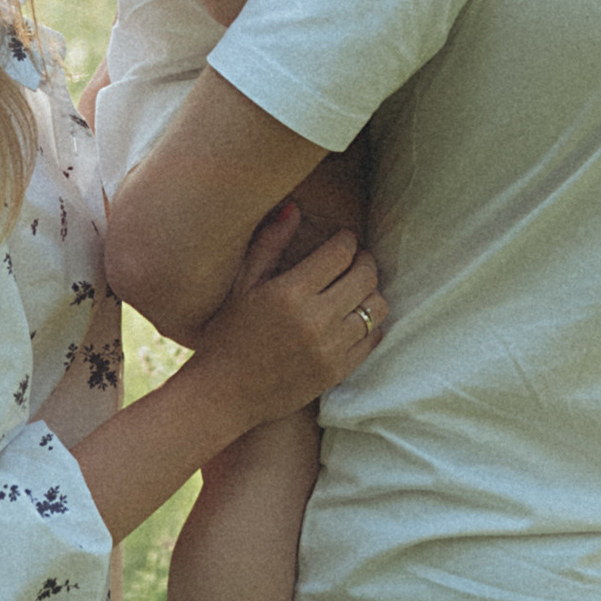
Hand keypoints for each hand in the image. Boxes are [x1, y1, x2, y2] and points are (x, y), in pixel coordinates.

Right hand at [189, 203, 382, 422]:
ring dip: (370, 292)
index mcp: (289, 292)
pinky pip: (373, 339)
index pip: (341, 252)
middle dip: (364, 260)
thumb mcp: (243, 284)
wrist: (225, 392)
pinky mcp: (337, 371)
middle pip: (365, 275)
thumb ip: (270, 243)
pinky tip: (355, 317)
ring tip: (356, 288)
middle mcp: (315, 320)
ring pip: (375, 307)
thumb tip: (293, 208)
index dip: (347, 240)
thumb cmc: (228, 332)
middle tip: (355, 259)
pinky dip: (371, 323)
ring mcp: (330, 349)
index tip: (342, 239)